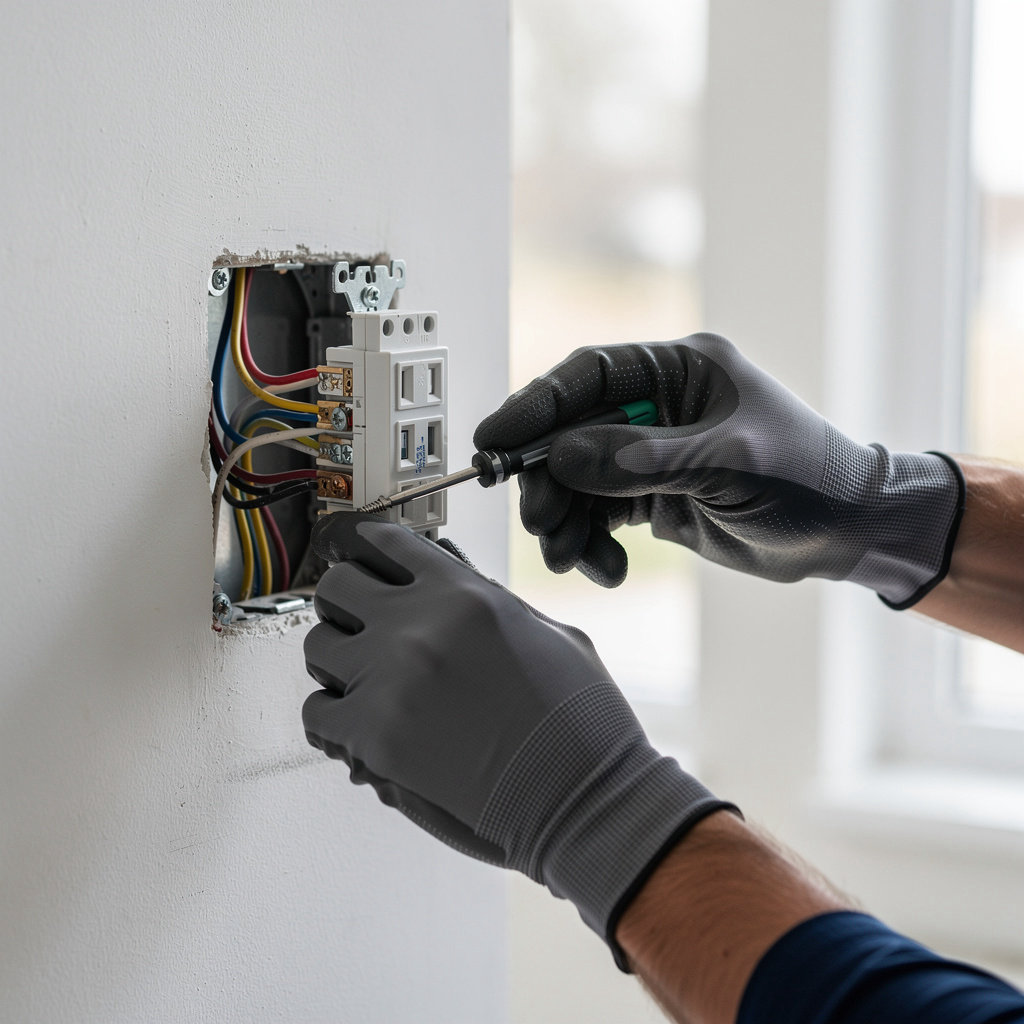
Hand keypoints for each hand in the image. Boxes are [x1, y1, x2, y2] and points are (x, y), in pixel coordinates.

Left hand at [302, 512, 733, 966]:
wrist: (580, 797)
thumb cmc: (578, 719)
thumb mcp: (547, 631)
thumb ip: (488, 601)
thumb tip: (446, 587)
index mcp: (463, 593)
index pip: (387, 543)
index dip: (371, 548)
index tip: (362, 556)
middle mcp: (417, 626)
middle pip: (336, 587)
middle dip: (346, 604)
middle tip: (360, 624)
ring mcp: (389, 681)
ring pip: (317, 646)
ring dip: (338, 661)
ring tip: (366, 681)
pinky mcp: (373, 739)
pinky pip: (317, 712)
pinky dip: (334, 719)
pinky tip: (362, 724)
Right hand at [474, 334, 964, 606]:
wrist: (846, 532)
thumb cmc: (809, 480)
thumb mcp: (730, 464)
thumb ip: (644, 460)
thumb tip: (563, 455)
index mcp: (679, 371)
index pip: (589, 376)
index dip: (536, 405)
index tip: (494, 440)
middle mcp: (658, 407)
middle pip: (571, 433)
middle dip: (548, 481)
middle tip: (540, 522)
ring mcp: (650, 452)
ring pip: (576, 480)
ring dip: (565, 521)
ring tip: (571, 559)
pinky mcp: (649, 494)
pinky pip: (597, 515)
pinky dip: (591, 544)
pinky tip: (607, 569)